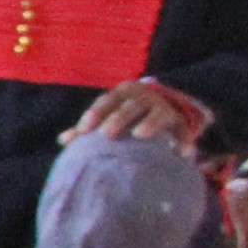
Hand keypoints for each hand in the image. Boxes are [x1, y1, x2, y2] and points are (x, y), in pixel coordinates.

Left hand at [66, 78, 200, 147]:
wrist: (170, 104)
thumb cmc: (129, 113)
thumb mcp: (111, 114)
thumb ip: (90, 127)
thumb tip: (63, 140)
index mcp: (123, 94)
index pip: (107, 101)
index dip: (95, 113)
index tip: (84, 130)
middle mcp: (144, 97)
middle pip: (130, 105)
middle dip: (118, 118)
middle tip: (107, 134)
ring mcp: (165, 106)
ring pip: (158, 113)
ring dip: (150, 122)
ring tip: (141, 134)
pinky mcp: (184, 120)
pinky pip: (185, 130)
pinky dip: (184, 140)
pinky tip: (181, 153)